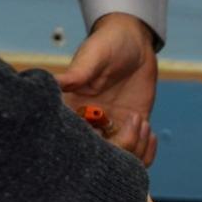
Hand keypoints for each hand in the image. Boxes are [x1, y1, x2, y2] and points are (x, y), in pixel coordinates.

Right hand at [58, 13, 158, 165]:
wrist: (133, 40)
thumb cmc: (108, 43)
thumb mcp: (92, 56)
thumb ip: (76, 74)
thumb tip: (53, 83)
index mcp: (75, 110)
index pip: (73, 141)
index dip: (86, 148)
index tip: (101, 134)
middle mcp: (92, 124)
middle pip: (98, 158)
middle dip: (115, 152)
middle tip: (126, 124)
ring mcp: (114, 128)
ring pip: (121, 160)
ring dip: (134, 148)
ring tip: (139, 120)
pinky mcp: (134, 128)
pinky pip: (139, 153)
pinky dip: (146, 151)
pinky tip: (149, 130)